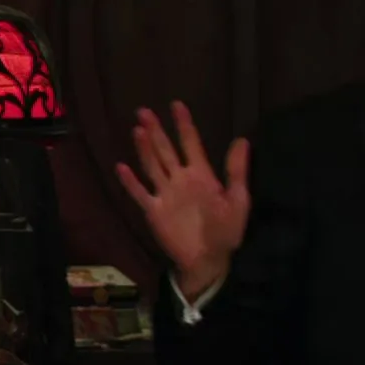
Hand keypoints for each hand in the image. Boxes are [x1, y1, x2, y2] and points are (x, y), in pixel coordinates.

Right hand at [115, 101, 250, 299]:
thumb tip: (242, 140)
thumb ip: (236, 171)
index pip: (190, 144)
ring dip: (144, 148)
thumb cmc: (227, 231)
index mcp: (201, 175)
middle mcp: (180, 180)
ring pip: (152, 165)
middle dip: (156, 131)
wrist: (210, 260)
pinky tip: (121, 167)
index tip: (177, 105)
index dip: (184, 125)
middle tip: (144, 111)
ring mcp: (166, 194)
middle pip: (166, 150)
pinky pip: (140, 193)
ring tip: (137, 129)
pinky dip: (131, 181)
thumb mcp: (238, 199)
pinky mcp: (155, 211)